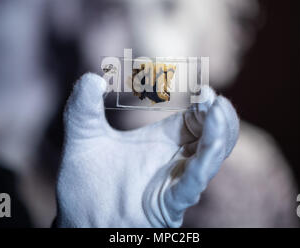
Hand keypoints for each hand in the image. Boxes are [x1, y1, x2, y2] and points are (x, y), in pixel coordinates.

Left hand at [55, 73, 238, 226]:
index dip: (204, 105)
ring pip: (210, 159)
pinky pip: (193, 184)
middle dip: (220, 118)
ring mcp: (175, 184)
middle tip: (215, 99)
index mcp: (162, 142)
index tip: (203, 90)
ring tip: (219, 110)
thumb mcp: (83, 138)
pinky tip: (212, 142)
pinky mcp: (169, 205)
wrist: (79, 221)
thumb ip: (83, 108)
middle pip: (213, 138)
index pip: (196, 120)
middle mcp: (175, 161)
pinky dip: (205, 163)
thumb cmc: (87, 184)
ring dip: (219, 135)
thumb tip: (91, 77)